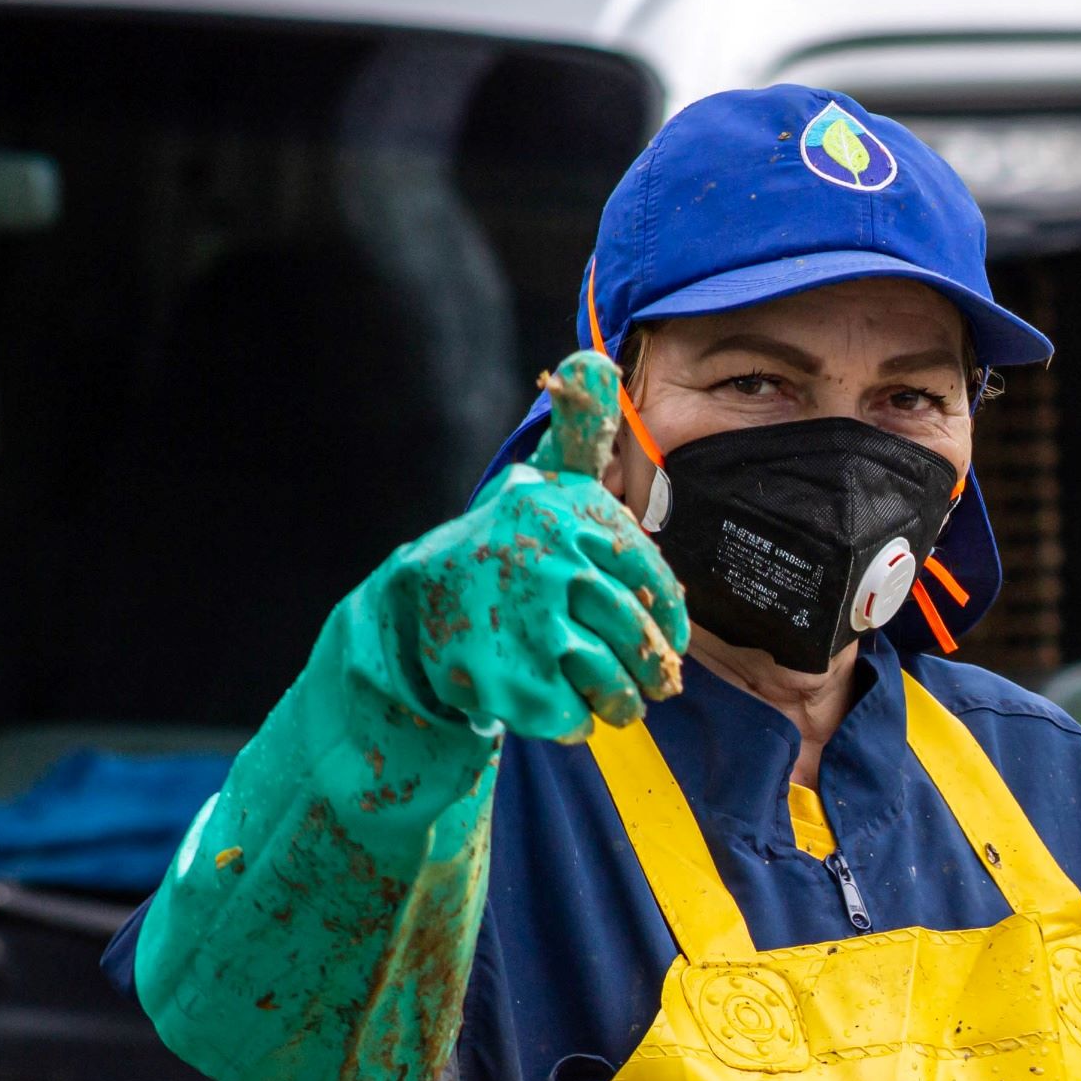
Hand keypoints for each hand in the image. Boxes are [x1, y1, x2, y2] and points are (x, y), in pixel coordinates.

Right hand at [372, 350, 688, 741]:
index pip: (650, 577)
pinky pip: (572, 718)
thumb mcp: (540, 484)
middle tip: (651, 685)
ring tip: (620, 705)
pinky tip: (564, 710)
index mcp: (568, 516)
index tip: (667, 639)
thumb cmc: (500, 545)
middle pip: (634, 637)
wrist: (413, 610)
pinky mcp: (506, 684)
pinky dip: (575, 723)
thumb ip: (580, 432)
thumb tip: (590, 357)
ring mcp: (528, 625)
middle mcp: (550, 564)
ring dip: (623, 703)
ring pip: (612, 682)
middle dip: (649, 671)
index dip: (666, 617)